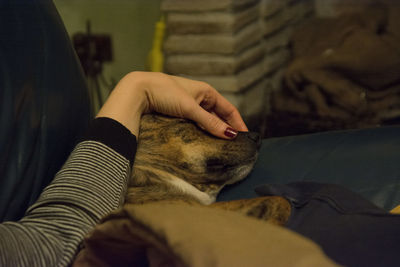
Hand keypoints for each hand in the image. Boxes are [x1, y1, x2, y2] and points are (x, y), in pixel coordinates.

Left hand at [96, 71, 247, 138]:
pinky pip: (193, 124)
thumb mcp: (190, 108)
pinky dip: (199, 132)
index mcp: (206, 91)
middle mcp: (198, 97)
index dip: (238, 122)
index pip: (228, 108)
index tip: (245, 137)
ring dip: (212, 132)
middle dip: (226, 129)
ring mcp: (187, 105)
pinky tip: (201, 142)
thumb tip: (230, 135)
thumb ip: (210, 122)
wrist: (137, 90)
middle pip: (218, 116)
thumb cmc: (164, 92)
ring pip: (205, 121)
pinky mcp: (176, 113)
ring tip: (219, 147)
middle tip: (234, 146)